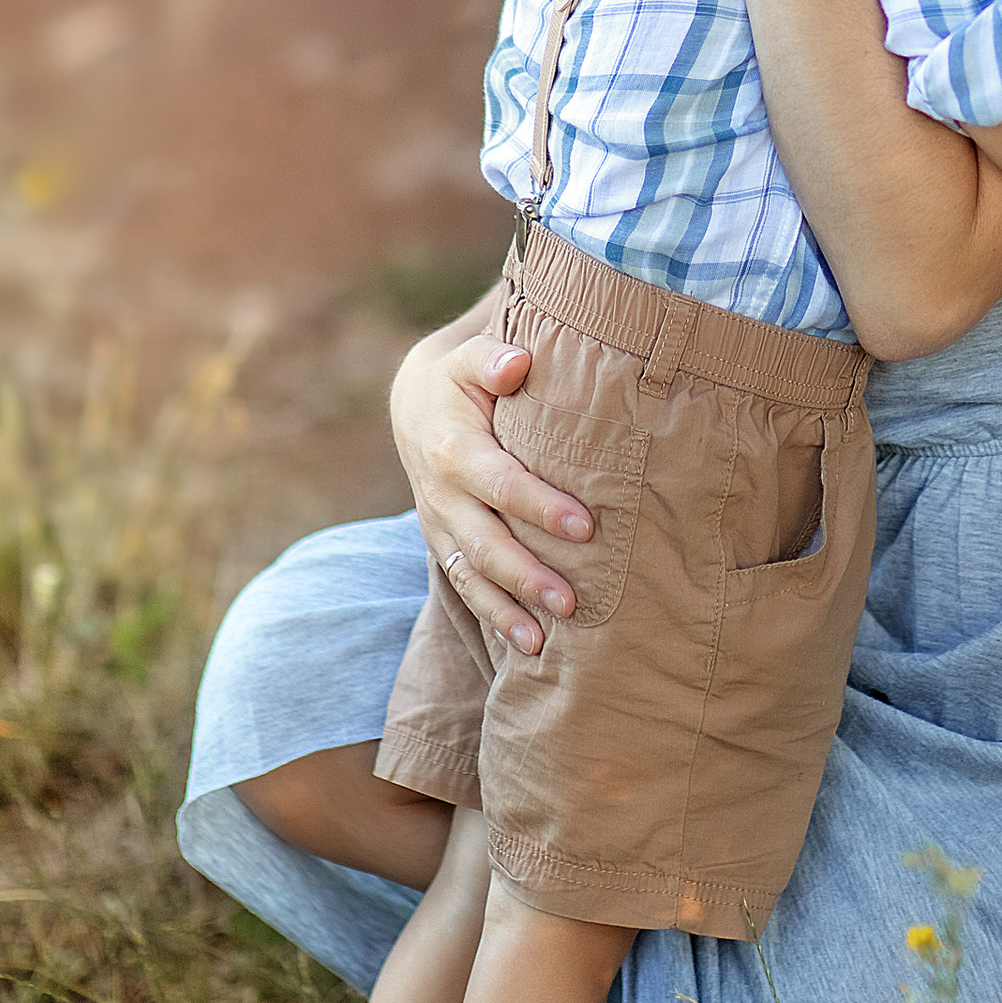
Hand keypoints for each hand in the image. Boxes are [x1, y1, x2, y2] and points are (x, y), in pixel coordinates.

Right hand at [388, 324, 591, 657]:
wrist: (415, 406)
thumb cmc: (461, 379)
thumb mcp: (470, 358)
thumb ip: (492, 358)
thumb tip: (517, 363)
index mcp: (454, 450)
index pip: (502, 485)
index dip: (541, 507)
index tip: (586, 526)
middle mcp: (442, 496)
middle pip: (487, 543)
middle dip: (527, 575)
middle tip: (572, 602)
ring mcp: (440, 526)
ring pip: (473, 576)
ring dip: (508, 610)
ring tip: (544, 642)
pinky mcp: (444, 545)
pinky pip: (466, 587)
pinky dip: (493, 617)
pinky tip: (527, 644)